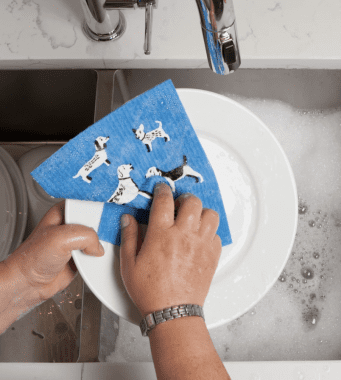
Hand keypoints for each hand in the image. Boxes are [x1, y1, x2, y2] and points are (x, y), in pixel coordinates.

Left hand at [5, 201, 103, 301]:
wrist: (29, 284)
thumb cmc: (32, 258)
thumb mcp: (60, 238)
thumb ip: (86, 236)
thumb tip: (99, 246)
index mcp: (64, 211)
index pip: (88, 203)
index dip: (101, 206)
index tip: (112, 212)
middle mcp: (71, 224)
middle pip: (97, 220)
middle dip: (103, 227)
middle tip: (108, 232)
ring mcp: (77, 240)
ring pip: (99, 237)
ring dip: (102, 243)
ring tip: (102, 246)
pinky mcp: (81, 255)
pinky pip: (97, 253)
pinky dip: (100, 257)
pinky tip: (98, 257)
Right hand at [120, 183, 221, 316]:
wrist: (173, 312)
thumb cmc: (150, 290)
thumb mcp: (129, 264)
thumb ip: (129, 237)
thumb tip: (128, 219)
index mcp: (161, 234)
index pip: (164, 201)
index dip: (162, 190)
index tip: (161, 189)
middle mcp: (184, 235)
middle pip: (192, 202)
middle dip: (184, 198)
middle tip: (178, 205)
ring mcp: (201, 245)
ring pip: (210, 215)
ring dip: (201, 213)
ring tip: (192, 219)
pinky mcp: (212, 256)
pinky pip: (217, 235)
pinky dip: (209, 232)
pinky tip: (199, 238)